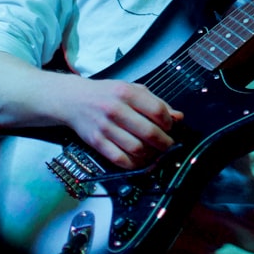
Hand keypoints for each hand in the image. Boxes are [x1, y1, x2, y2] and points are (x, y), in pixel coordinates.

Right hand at [60, 76, 183, 169]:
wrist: (74, 100)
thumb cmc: (107, 94)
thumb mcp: (132, 89)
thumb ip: (156, 102)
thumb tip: (179, 117)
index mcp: (126, 93)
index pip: (157, 111)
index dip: (169, 122)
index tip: (170, 127)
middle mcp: (115, 109)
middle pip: (149, 132)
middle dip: (164, 142)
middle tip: (168, 144)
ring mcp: (105, 127)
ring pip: (136, 148)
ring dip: (151, 154)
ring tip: (155, 151)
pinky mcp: (96, 142)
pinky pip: (120, 159)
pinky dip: (134, 163)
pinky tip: (140, 159)